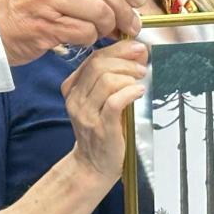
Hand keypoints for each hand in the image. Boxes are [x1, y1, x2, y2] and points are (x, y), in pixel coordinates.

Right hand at [63, 39, 149, 182]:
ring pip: (105, 81)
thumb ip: (115, 75)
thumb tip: (138, 52)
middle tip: (141, 68)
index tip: (137, 48)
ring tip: (139, 82)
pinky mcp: (101, 127)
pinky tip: (139, 92)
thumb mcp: (102, 99)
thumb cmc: (103, 129)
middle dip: (124, 61)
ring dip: (128, 76)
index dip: (118, 49)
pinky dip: (129, 92)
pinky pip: (114, 102)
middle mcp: (75, 99)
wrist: (93, 165)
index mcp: (72, 88)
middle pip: (98, 66)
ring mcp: (86, 114)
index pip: (93, 58)